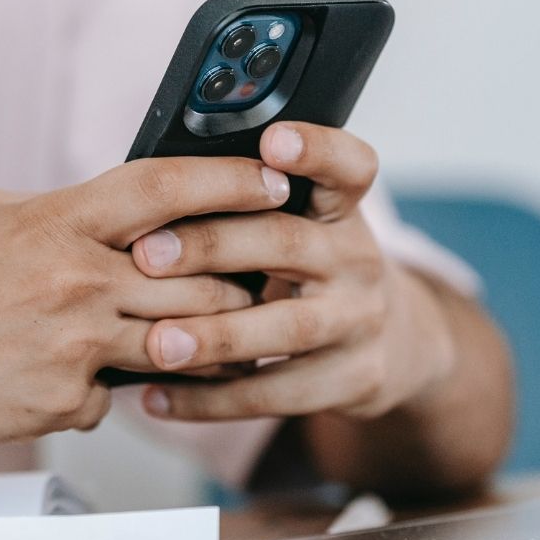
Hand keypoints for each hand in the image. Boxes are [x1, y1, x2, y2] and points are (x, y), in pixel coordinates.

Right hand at [0, 156, 291, 453]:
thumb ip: (59, 212)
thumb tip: (113, 209)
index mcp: (55, 222)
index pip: (167, 189)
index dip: (231, 181)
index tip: (272, 180)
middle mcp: (73, 282)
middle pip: (198, 278)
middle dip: (239, 276)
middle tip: (259, 271)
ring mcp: (72, 348)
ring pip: (178, 342)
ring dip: (200, 339)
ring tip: (209, 333)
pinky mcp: (62, 404)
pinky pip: (117, 395)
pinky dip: (107, 386)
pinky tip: (74, 375)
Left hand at [131, 122, 456, 420]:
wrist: (392, 341)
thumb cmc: (313, 268)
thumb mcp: (305, 224)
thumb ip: (249, 205)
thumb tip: (153, 194)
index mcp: (340, 209)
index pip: (348, 166)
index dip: (317, 149)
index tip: (274, 139)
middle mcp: (356, 258)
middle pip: (289, 242)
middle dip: (214, 246)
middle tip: (147, 255)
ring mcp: (358, 321)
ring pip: (287, 327)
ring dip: (217, 336)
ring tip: (157, 343)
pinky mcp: (354, 379)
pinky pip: (277, 393)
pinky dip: (212, 400)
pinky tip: (157, 397)